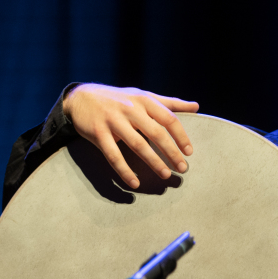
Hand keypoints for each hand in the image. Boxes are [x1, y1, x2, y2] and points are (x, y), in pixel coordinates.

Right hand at [63, 84, 198, 188]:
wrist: (81, 97)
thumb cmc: (119, 99)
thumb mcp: (143, 96)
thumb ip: (170, 103)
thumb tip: (196, 106)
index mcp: (144, 100)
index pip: (168, 119)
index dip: (181, 136)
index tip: (189, 152)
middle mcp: (130, 109)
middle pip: (156, 133)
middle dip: (171, 152)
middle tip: (182, 169)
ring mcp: (113, 121)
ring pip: (137, 145)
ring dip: (153, 162)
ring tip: (165, 175)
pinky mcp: (98, 133)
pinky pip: (113, 155)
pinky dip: (124, 170)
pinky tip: (134, 183)